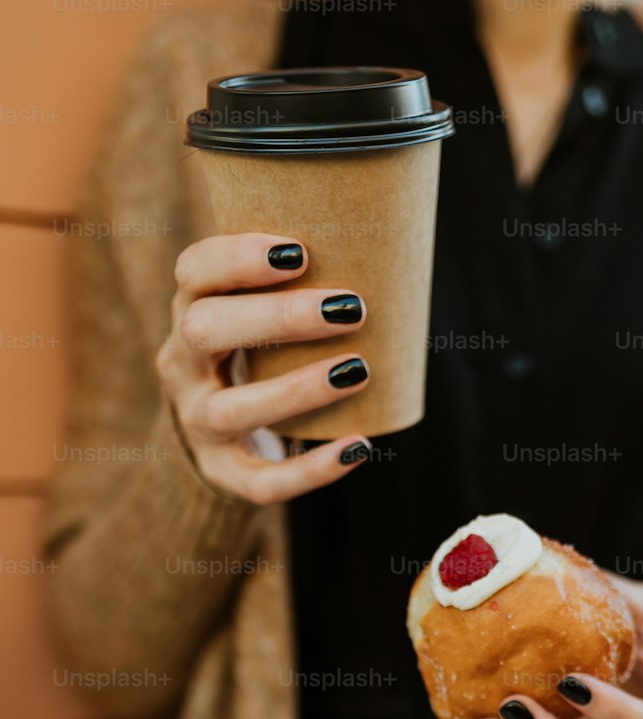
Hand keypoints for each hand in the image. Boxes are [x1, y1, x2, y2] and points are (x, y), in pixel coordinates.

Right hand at [156, 234, 370, 503]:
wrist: (219, 435)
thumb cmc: (257, 353)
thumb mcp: (254, 311)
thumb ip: (291, 282)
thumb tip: (384, 238)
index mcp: (189, 311)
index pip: (193, 272)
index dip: (237, 258)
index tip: (299, 252)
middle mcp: (182, 366)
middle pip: (206, 330)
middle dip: (278, 318)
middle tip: (351, 308)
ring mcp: (199, 424)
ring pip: (233, 410)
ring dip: (298, 389)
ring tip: (358, 371)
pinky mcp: (224, 473)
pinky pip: (262, 481)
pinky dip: (311, 470)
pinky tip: (357, 447)